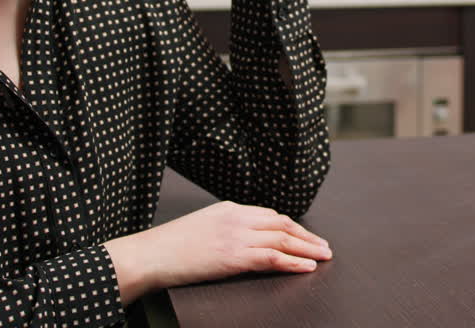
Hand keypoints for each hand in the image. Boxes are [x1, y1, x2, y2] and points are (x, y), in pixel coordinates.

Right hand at [104, 201, 331, 303]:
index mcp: (228, 208)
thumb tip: (239, 241)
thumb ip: (223, 228)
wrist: (149, 255)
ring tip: (324, 256)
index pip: (269, 215)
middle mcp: (236, 217)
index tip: (304, 235)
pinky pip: (273, 258)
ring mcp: (236, 236)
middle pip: (282, 224)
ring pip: (283, 240)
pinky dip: (294, 262)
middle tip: (324, 246)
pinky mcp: (234, 256)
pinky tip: (307, 266)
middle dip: (306, 236)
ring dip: (308, 249)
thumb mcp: (200, 227)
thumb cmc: (168, 246)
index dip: (292, 226)